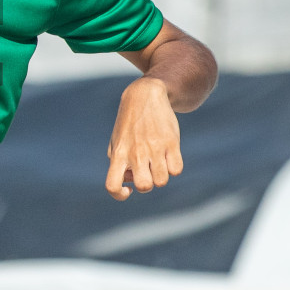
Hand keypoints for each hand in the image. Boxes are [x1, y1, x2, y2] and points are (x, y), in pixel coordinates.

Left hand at [104, 77, 182, 199]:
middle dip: (146, 185)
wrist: (145, 95)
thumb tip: (130, 182)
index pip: (112, 185)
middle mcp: (136, 152)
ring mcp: (154, 148)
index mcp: (119, 154)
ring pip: (162, 181)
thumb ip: (118, 163)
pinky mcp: (171, 142)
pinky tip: (168, 157)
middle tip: (146, 171)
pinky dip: (173, 168)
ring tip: (157, 162)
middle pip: (143, 186)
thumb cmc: (130, 123)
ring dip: (161, 176)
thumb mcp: (117, 141)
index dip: (119, 195)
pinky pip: (177, 170)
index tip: (127, 190)